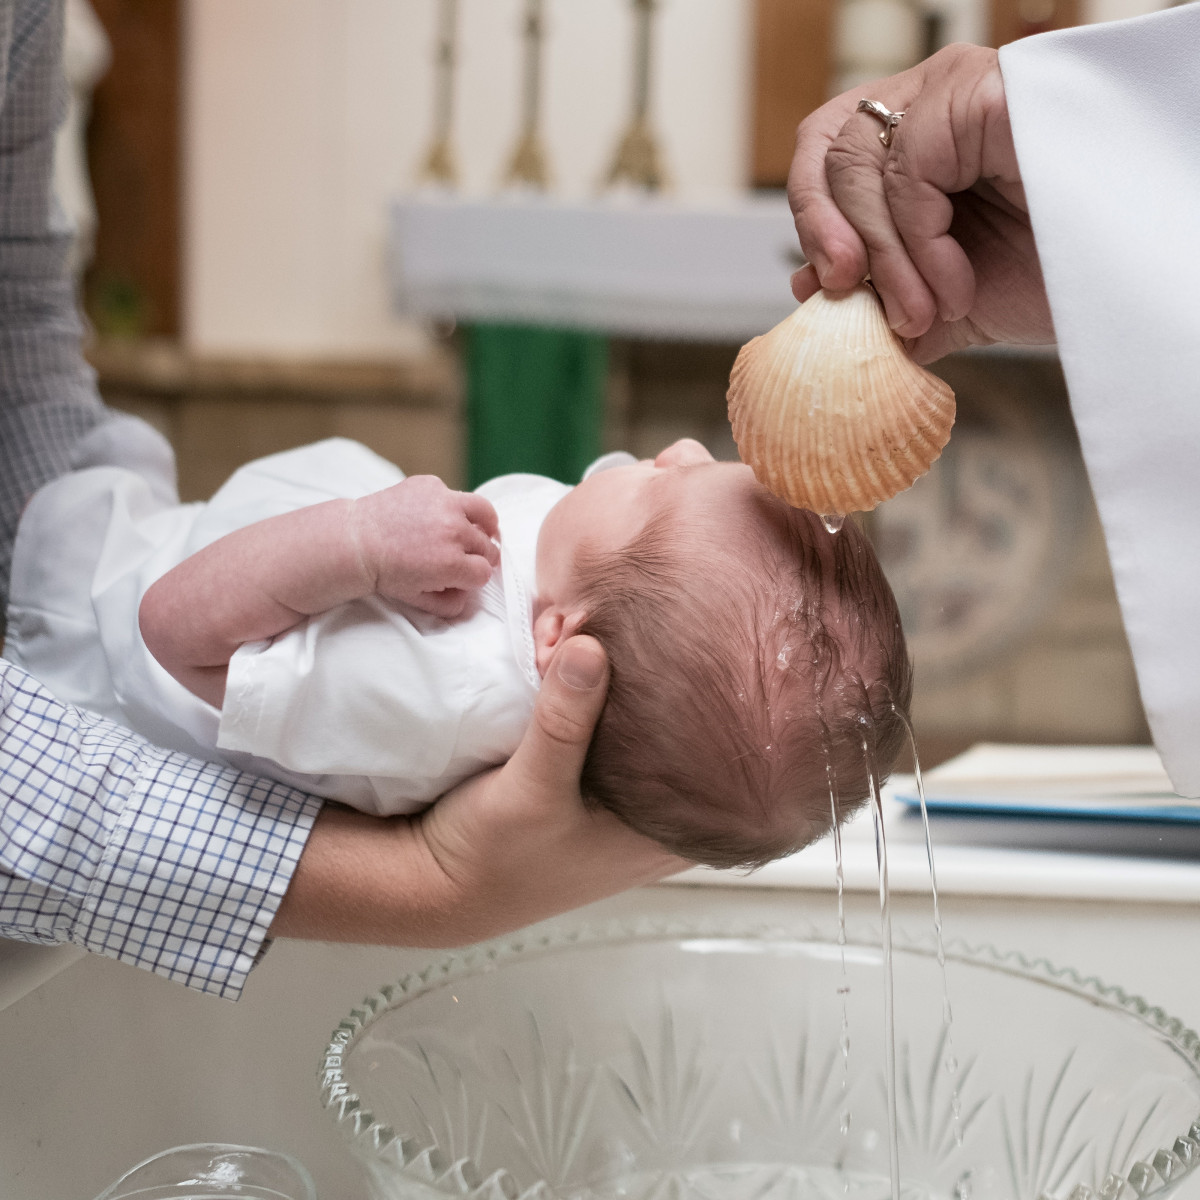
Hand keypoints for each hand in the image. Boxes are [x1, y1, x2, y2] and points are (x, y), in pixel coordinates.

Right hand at [270, 636, 687, 945]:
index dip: (724, 708)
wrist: (437, 882)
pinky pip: (609, 723)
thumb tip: (590, 647)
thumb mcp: (532, 789)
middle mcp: (657, 814)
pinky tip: (590, 654)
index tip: (712, 651)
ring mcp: (624, 797)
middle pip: (688, 734)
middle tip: (668, 626)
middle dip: (674, 682)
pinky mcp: (589, 777)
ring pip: (646, 725)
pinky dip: (600, 692)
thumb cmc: (495, 857)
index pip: (725, 761)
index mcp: (670, 832)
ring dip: (629, 683)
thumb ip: (564, 723)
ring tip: (627, 629)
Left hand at [351, 477, 500, 618]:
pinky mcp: (432, 485)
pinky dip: (452, 506)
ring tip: (480, 530)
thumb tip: (468, 597)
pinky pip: (455, 496)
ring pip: (485, 513)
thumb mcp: (418, 600)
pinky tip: (439, 515)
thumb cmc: (385, 572)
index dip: (476, 577)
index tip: (466, 576)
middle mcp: (453, 531)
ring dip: (484, 525)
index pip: (485, 572)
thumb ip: (450, 604)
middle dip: (479, 556)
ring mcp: (444, 504)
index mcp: (452, 564)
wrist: (356, 541)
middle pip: (487, 546)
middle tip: (467, 557)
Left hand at [787, 44, 1053, 362]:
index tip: (819, 288)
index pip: (826, 150)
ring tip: (925, 312)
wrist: (1119, 288)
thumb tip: (807, 292)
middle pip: (829, 148)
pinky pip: (908, 170)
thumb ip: (880, 297)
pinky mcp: (985, 93)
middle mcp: (932, 100)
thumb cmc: (1046, 278)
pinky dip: (919, 246)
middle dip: (828, 235)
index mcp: (914, 139)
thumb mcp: (943, 299)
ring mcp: (959, 89)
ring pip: (860, 162)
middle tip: (850, 296)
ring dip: (884, 259)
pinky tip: (956, 286)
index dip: (810, 217)